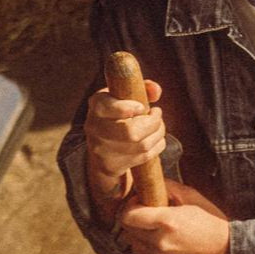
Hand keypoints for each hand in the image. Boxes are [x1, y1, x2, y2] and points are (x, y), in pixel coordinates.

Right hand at [84, 79, 166, 207]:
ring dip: (158, 133)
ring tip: (158, 125)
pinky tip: (156, 138)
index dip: (128, 108)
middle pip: (130, 132)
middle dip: (153, 123)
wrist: (101, 147)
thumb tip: (156, 90)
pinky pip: (145, 156)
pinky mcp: (112, 165)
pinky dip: (158, 145)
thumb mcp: (123, 95)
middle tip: (157, 114)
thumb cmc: (116, 113)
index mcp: (97, 106)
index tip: (141, 107)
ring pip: (142, 145)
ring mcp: (103, 150)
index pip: (108, 108)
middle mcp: (95, 129)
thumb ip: (142, 88)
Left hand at [120, 180, 231, 253]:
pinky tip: (160, 239)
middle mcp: (160, 242)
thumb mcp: (192, 197)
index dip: (130, 205)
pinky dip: (145, 245)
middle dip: (133, 218)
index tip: (140, 201)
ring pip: (133, 242)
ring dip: (138, 233)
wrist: (227, 251)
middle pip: (128, 229)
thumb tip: (147, 183)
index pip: (128, 215)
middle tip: (147, 212)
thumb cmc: (211, 220)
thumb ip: (167, 187)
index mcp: (167, 221)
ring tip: (155, 227)